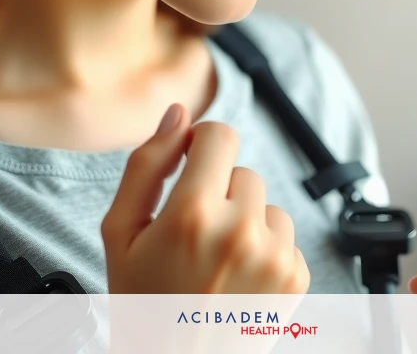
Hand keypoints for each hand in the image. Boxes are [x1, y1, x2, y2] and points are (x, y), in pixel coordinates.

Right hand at [101, 103, 310, 293]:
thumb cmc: (142, 303)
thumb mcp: (120, 232)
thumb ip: (147, 165)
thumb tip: (178, 114)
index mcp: (193, 214)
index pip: (221, 135)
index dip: (201, 147)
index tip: (189, 169)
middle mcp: (241, 231)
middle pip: (242, 171)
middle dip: (219, 192)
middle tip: (192, 236)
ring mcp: (274, 257)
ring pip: (267, 204)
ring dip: (245, 221)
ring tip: (215, 261)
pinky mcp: (296, 278)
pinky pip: (285, 236)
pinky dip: (265, 250)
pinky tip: (236, 279)